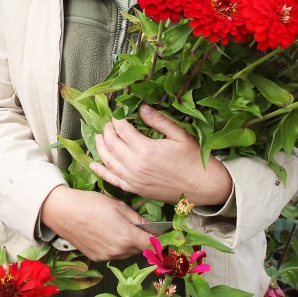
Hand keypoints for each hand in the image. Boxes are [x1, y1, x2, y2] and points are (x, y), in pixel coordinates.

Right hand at [40, 185, 152, 261]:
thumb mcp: (118, 205)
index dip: (158, 241)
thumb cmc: (90, 204)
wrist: (63, 212)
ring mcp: (107, 256)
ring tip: (116, 228)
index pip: (152, 245)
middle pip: (139, 250)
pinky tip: (105, 234)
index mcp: (127, 237)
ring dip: (128, 244)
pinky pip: (113, 255)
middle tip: (134, 226)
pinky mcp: (96, 258)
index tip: (160, 236)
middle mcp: (119, 251)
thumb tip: (151, 228)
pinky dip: (114, 247)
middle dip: (140, 240)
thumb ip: (137, 218)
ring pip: (126, 253)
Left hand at [89, 104, 232, 205]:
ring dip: (100, 147)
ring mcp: (133, 179)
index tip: (117, 113)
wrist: (203, 187)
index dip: (117, 119)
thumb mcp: (179, 135)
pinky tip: (93, 164)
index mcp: (146, 149)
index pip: (122, 129)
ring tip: (99, 136)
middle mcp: (135, 166)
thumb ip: (158, 121)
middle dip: (107, 130)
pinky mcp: (134, 189)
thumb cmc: (194, 160)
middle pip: (111, 144)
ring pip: (107, 160)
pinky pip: (112, 179)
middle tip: (109, 123)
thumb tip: (141, 107)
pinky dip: (100, 171)